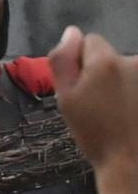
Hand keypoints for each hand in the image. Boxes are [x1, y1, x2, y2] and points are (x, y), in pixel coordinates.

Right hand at [55, 26, 137, 182]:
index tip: (81, 88)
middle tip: (98, 104)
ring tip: (117, 112)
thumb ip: (63, 60)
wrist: (131, 161)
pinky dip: (132, 95)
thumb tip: (71, 32)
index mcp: (106, 61)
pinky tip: (130, 114)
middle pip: (111, 57)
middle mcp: (134, 61)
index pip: (90, 41)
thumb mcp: (65, 98)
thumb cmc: (93, 133)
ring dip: (121, 85)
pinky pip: (135, 84)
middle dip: (103, 74)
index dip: (80, 62)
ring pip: (127, 71)